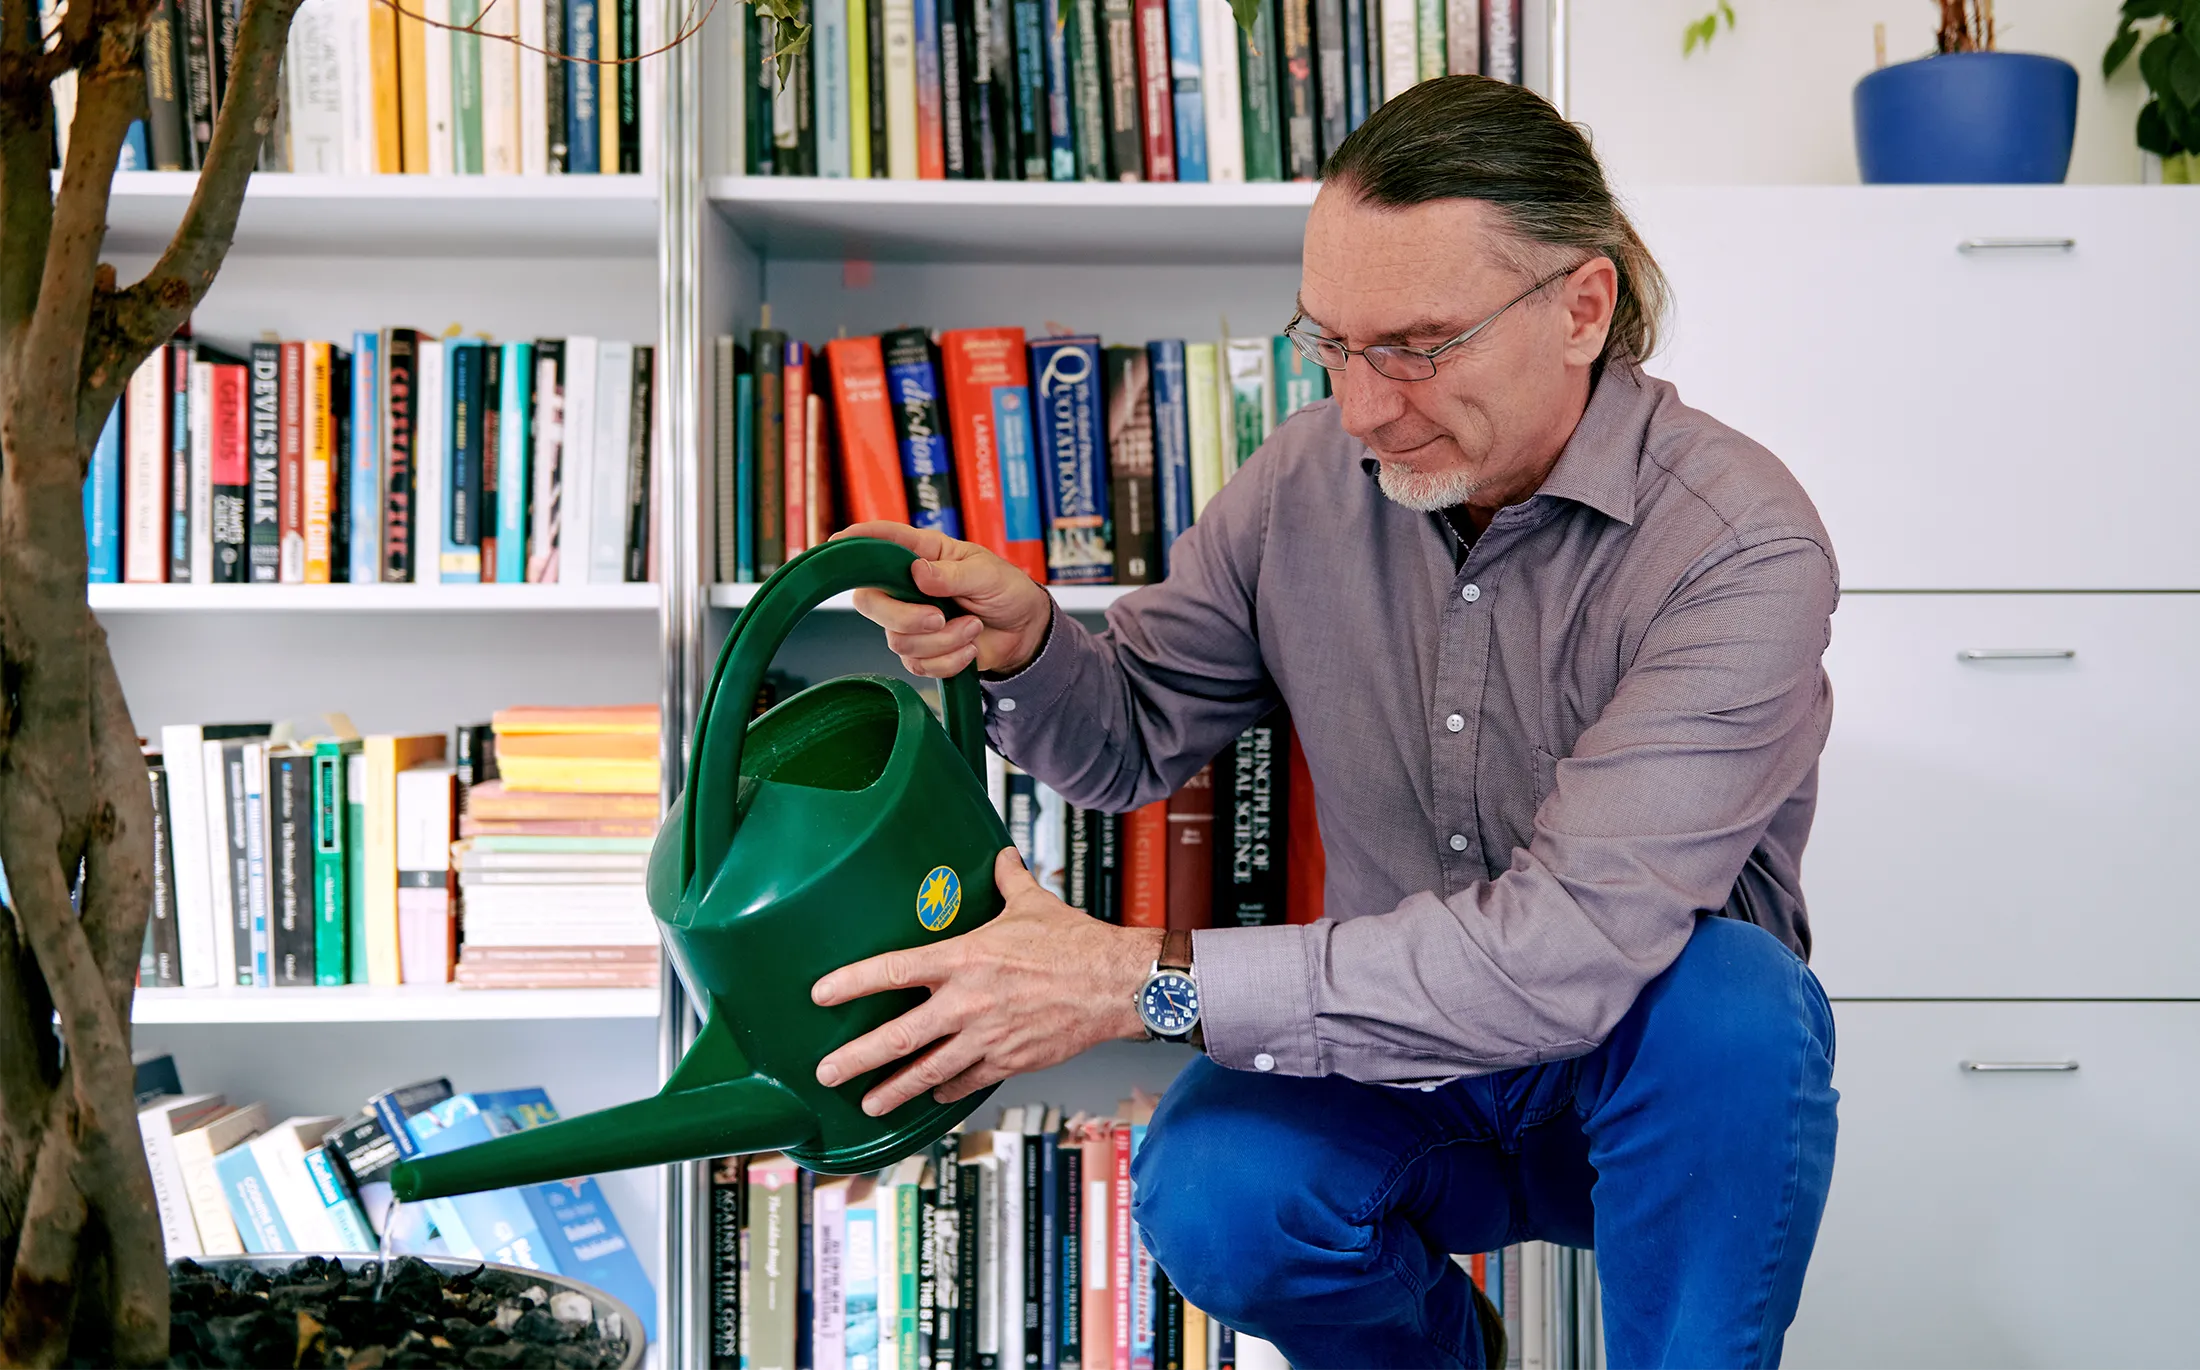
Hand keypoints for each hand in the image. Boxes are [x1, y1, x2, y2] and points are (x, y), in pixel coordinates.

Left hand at [812, 847, 1164, 1116]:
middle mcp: (967, 1003)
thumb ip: (1007, 882)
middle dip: (857, 1059)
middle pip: (898, 1038)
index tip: (820, 994)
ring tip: (868, 1104)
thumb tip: (1001, 857)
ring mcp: (987, 1037)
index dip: (852, 983)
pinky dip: (946, 1090)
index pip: (893, 970)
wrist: (1116, 984)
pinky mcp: (1009, 1060)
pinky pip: (968, 1081)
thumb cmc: (1076, 942)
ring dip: (893, 1090)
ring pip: (928, 1071)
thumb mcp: (1033, 903)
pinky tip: (932, 1096)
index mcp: (964, 959)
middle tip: (826, 1073)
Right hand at [836, 521, 1053, 677]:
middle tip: (940, 618)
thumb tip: (917, 572)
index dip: (857, 540)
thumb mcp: (987, 573)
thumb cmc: (1006, 590)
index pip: (883, 541)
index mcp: (923, 554)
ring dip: (944, 641)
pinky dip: (949, 661)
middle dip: (904, 617)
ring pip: (898, 640)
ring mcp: (910, 620)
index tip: (836, 542)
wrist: (1024, 631)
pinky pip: (917, 665)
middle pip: (870, 602)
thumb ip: (952, 573)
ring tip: (973, 628)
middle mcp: (907, 587)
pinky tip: (969, 649)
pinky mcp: (921, 651)